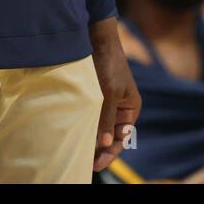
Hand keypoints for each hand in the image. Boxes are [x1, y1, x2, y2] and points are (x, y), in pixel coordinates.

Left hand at [90, 17, 141, 171]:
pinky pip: (89, 116)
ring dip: (89, 138)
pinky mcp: (93, 96)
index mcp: (130, 109)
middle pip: (110, 136)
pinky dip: (83, 125)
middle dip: (99, 149)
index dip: (110, 153)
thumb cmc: (108, 63)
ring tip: (76, 151)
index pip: (122, 139)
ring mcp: (105, 103)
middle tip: (84, 163)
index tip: (95, 165)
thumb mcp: (108, 92)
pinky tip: (73, 132)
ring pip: (98, 127)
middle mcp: (119, 109)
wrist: (97, 38)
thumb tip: (106, 145)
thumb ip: (106, 118)